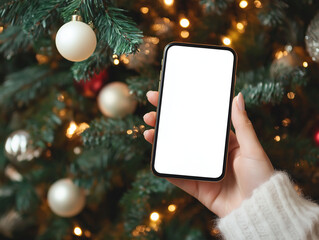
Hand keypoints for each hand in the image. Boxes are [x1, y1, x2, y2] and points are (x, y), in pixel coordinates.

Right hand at [143, 91, 273, 216]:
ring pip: (176, 153)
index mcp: (222, 142)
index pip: (199, 121)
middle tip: (151, 113)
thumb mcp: (252, 148)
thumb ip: (242, 124)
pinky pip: (176, 175)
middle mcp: (209, 154)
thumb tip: (237, 96)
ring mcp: (200, 169)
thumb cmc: (261, 178)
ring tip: (148, 130)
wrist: (258, 210)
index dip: (184, 109)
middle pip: (183, 135)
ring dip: (160, 142)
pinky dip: (164, 167)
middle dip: (165, 123)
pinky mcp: (195, 185)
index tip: (170, 97)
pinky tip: (154, 154)